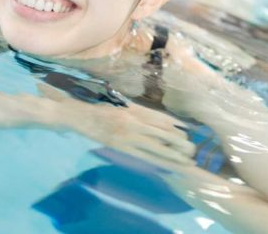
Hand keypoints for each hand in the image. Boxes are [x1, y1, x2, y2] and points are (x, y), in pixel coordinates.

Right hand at [37, 83, 195, 167]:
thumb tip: (158, 120)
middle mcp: (131, 120)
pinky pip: (140, 155)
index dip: (175, 125)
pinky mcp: (117, 145)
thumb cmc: (97, 106)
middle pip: (161, 133)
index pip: (159, 117)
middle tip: (193, 150)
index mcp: (132, 108)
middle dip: (178, 143)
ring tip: (185, 162)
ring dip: (171, 155)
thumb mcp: (119, 103)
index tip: (189, 131)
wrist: (74, 113)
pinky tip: (165, 165)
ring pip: (154, 146)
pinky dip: (154, 160)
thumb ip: (137, 110)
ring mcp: (124, 134)